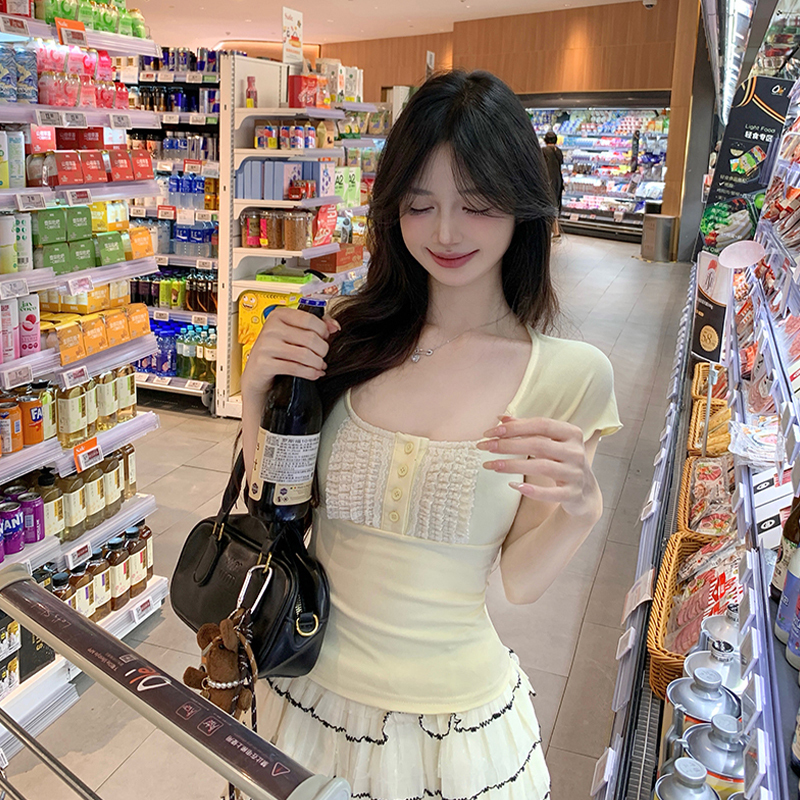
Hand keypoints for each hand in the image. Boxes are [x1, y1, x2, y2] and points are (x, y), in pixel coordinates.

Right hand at [241, 307, 339, 396]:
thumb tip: (334, 326)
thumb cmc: (276, 351)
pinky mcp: (265, 363)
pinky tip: (314, 374)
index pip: (310, 319)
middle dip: (322, 350)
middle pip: (310, 338)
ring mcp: (266, 346)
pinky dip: (310, 373)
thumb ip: (315, 325)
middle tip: (322, 355)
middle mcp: (271, 328)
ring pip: (305, 354)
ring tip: (319, 365)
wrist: (257, 372)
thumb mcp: (293, 333)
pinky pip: (295, 368)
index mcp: (279, 315)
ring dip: (317, 363)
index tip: (325, 338)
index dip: (323, 331)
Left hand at [477, 415, 599, 517]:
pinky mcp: (572, 493)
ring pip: (542, 467)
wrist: (585, 491)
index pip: (540, 425)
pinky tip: (513, 485)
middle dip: (508, 445)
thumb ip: (527, 428)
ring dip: (513, 465)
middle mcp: (575, 451)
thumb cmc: (562, 459)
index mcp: (571, 433)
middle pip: (538, 444)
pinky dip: (532, 490)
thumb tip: (501, 418)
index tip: (491, 432)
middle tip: (484, 447)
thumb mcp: (550, 441)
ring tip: (491, 465)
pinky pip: (551, 493)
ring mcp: (575, 473)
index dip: (514, 427)